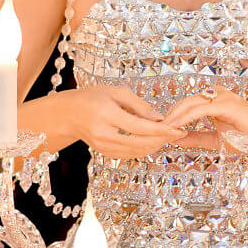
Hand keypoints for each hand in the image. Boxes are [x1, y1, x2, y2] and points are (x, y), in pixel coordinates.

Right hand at [63, 85, 188, 158]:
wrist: (70, 114)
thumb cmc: (93, 98)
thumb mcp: (116, 92)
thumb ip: (139, 105)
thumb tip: (159, 118)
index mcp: (106, 114)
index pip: (139, 127)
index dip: (161, 130)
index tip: (178, 129)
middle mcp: (104, 134)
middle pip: (140, 143)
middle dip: (162, 140)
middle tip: (178, 133)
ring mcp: (103, 147)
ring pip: (136, 152)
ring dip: (155, 145)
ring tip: (169, 136)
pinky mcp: (105, 153)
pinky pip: (129, 154)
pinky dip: (144, 149)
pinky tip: (153, 141)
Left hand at [162, 85, 247, 149]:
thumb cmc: (246, 138)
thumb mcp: (215, 140)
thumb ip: (196, 138)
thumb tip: (176, 139)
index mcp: (215, 101)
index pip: (189, 105)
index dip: (174, 116)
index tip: (163, 128)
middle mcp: (216, 95)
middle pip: (186, 102)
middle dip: (171, 115)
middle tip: (158, 128)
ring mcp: (221, 97)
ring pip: (190, 103)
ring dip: (175, 116)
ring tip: (164, 128)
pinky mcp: (224, 103)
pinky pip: (199, 109)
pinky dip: (186, 117)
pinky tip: (176, 126)